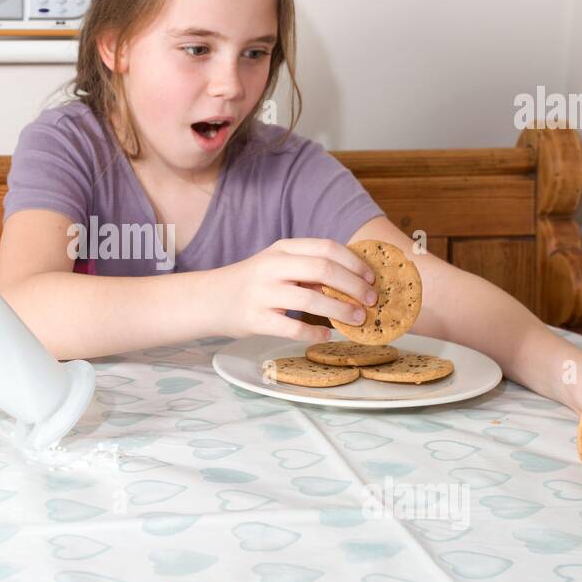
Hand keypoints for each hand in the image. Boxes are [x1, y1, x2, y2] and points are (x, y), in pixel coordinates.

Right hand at [209, 237, 378, 343]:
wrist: (209, 300)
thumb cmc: (252, 283)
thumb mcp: (277, 266)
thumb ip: (308, 269)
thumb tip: (353, 281)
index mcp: (282, 249)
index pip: (325, 248)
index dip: (353, 262)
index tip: (371, 277)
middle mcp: (271, 267)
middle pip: (323, 269)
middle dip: (354, 285)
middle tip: (371, 300)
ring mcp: (262, 293)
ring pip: (311, 299)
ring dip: (341, 310)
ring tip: (358, 319)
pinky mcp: (255, 319)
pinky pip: (292, 327)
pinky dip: (315, 332)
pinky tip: (326, 334)